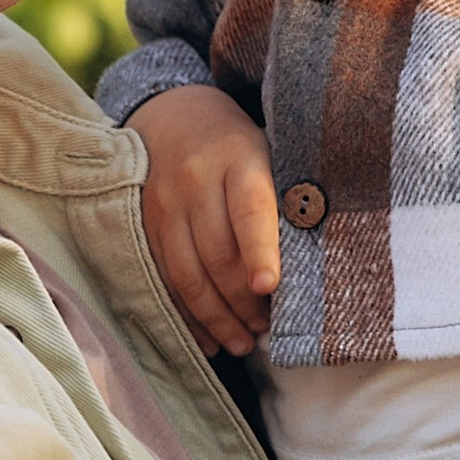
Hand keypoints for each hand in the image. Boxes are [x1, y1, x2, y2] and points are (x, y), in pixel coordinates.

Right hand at [127, 84, 283, 356]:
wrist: (172, 115)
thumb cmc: (239, 146)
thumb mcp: (268, 153)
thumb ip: (286, 199)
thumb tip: (314, 266)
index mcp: (238, 158)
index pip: (249, 210)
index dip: (259, 251)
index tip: (269, 287)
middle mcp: (196, 181)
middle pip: (217, 253)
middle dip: (243, 302)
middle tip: (266, 331)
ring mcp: (165, 204)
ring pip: (188, 274)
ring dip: (216, 317)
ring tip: (242, 344)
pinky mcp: (145, 224)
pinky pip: (166, 278)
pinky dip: (187, 314)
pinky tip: (208, 338)